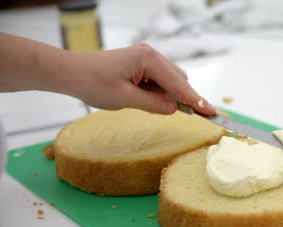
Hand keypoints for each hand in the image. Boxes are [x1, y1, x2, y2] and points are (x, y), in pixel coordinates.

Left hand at [60, 43, 215, 114]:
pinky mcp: (140, 64)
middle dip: (184, 98)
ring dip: (169, 95)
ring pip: (170, 79)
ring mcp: (146, 58)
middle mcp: (151, 55)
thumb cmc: (93, 83)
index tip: (212, 112)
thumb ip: (154, 104)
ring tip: (155, 107)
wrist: (71, 72)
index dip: (196, 100)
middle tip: (189, 116)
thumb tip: (175, 109)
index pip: (179, 84)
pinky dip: (160, 91)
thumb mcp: (125, 99)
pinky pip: (159, 79)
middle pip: (179, 79)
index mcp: (148, 59)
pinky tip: (148, 100)